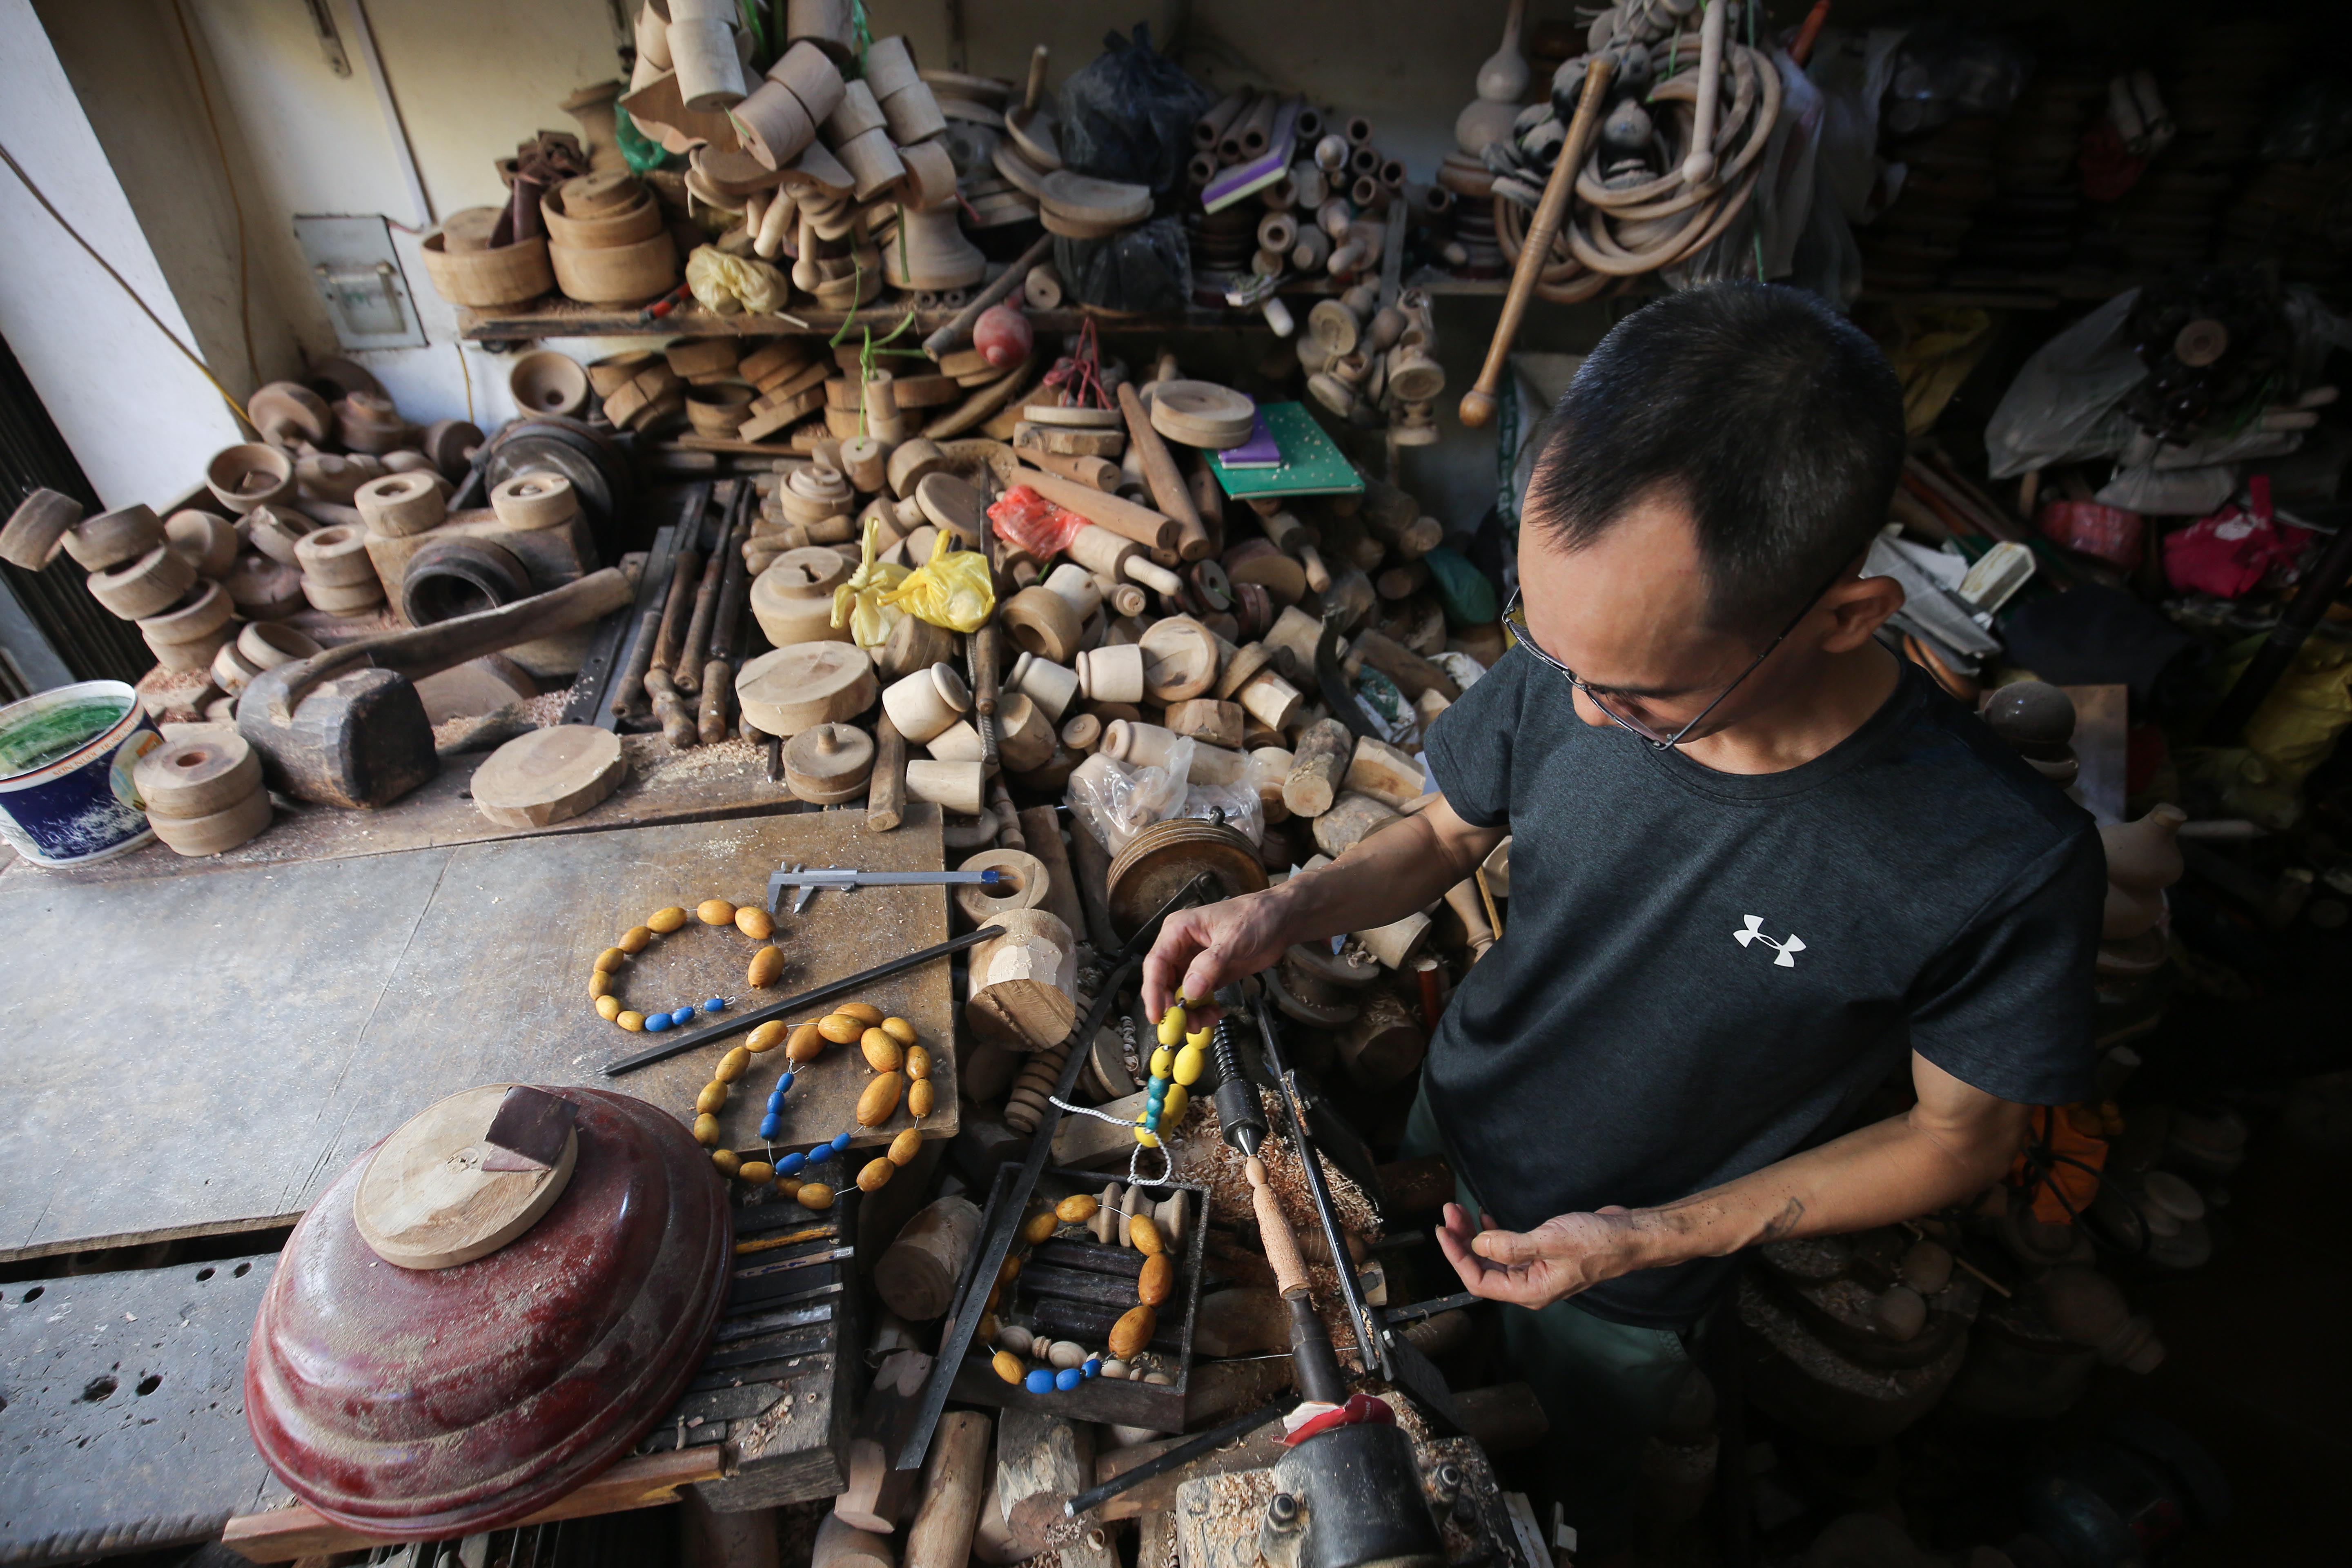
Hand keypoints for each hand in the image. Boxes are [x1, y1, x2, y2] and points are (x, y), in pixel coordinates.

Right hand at [1141, 888, 1298, 1020]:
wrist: (1281, 921)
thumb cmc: (1255, 918)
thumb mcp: (1233, 939)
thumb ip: (1211, 965)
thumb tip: (1190, 992)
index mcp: (1178, 930)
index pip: (1156, 963)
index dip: (1153, 991)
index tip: (1157, 1016)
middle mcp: (1181, 947)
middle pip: (1164, 982)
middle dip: (1173, 1006)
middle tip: (1186, 1025)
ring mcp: (1194, 962)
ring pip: (1180, 993)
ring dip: (1189, 1011)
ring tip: (1206, 1021)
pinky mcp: (1209, 975)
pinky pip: (1197, 997)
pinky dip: (1202, 1009)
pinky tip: (1215, 1014)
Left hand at [1434, 1202, 1647, 1309]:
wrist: (1629, 1237)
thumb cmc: (1596, 1242)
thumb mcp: (1551, 1241)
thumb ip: (1512, 1245)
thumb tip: (1477, 1245)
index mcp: (1528, 1291)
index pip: (1478, 1280)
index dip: (1456, 1256)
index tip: (1443, 1230)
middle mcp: (1528, 1285)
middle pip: (1482, 1268)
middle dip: (1462, 1241)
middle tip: (1450, 1211)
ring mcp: (1535, 1271)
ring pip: (1493, 1257)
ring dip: (1474, 1235)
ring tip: (1461, 1210)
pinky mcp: (1541, 1255)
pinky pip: (1508, 1249)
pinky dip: (1493, 1233)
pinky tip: (1485, 1218)